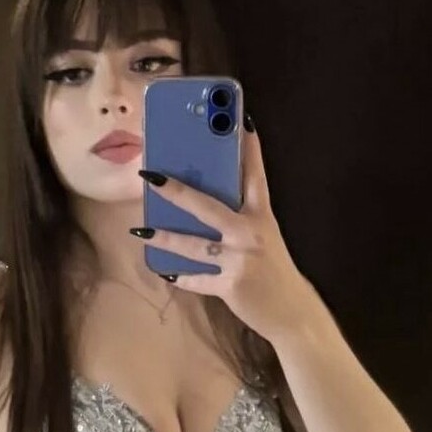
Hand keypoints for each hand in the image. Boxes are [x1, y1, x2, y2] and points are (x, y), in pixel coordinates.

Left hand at [135, 126, 315, 345]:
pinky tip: (165, 272)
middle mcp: (251, 233)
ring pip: (194, 245)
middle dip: (178, 191)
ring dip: (165, 238)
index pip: (254, 175)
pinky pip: (198, 280)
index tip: (240, 119)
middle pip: (209, 206)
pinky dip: (182, 277)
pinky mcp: (231, 285)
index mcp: (262, 216)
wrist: (291, 312)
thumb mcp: (264, 237)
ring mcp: (240, 260)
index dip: (248, 148)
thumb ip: (241, 218)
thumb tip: (205, 201)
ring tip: (140, 230)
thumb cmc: (273, 270)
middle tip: (151, 176)